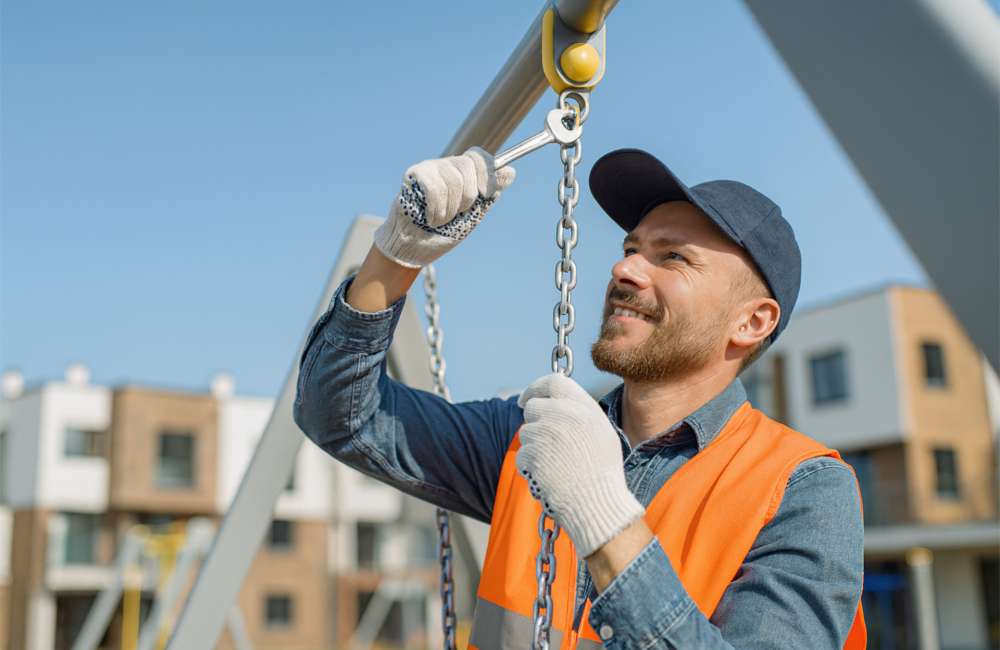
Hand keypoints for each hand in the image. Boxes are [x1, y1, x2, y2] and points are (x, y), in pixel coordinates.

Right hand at [373, 147, 515, 267]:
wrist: (418, 246)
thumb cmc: (445, 230)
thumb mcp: (474, 212)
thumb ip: (490, 192)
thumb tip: (511, 172)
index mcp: (464, 172)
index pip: (479, 157)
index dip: (486, 174)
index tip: (485, 193)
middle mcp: (447, 165)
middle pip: (468, 166)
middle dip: (468, 197)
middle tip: (457, 213)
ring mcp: (430, 167)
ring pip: (453, 180)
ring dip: (450, 209)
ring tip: (441, 219)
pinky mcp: (414, 175)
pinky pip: (434, 188)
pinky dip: (437, 209)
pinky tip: (431, 218)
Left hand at [516, 373, 644, 557]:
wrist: (597, 503)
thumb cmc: (602, 473)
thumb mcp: (602, 433)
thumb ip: (579, 413)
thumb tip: (555, 403)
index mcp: (584, 406)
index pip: (553, 381)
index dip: (535, 388)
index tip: (524, 399)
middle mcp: (564, 413)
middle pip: (533, 407)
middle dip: (534, 422)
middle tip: (545, 442)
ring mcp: (546, 432)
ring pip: (526, 432)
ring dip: (534, 447)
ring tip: (557, 465)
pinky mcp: (532, 452)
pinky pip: (522, 454)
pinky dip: (530, 466)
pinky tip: (549, 476)